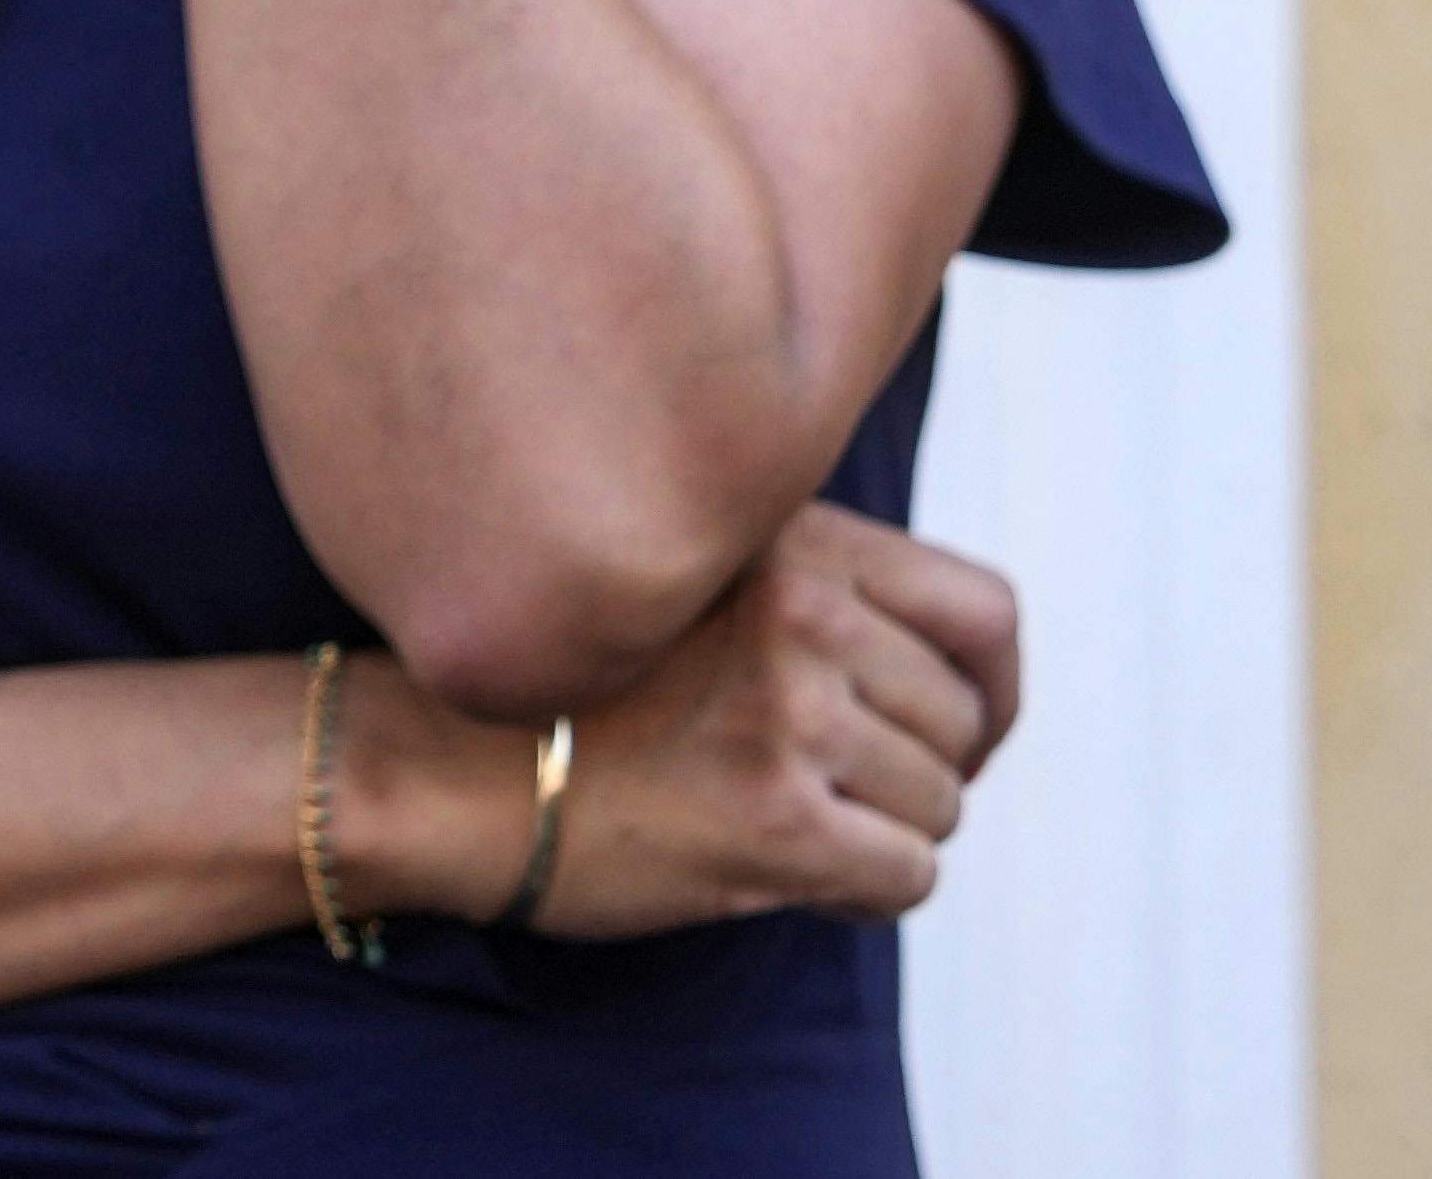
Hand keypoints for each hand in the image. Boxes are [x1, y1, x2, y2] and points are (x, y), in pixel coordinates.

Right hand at [377, 504, 1021, 936]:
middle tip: (826, 788)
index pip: (984, 610)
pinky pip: (907, 878)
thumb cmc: (565, 684)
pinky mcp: (778, 817)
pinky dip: (860, 893)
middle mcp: (801, 609)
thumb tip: (956, 674)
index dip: (990, 687)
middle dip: (915, 770)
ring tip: (781, 822)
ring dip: (880, 834)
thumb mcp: (689, 575)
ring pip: (939, 808)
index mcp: (791, 538)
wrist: (440, 765)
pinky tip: (783, 871)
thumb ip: (812, 586)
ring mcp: (790, 711)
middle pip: (962, 722)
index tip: (958, 729)